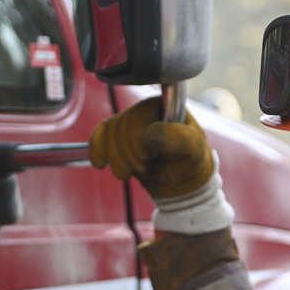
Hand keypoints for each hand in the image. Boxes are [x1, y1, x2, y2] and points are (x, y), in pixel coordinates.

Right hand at [89, 97, 213, 198]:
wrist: (181, 182)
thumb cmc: (190, 161)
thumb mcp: (192, 150)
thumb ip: (177, 139)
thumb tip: (150, 134)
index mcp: (163, 106)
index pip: (138, 114)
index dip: (137, 138)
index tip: (148, 156)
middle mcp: (145, 111)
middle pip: (121, 126)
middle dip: (129, 154)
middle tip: (145, 167)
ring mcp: (130, 125)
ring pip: (108, 133)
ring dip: (117, 158)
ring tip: (133, 172)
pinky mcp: (119, 139)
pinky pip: (99, 137)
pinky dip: (97, 150)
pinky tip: (100, 163)